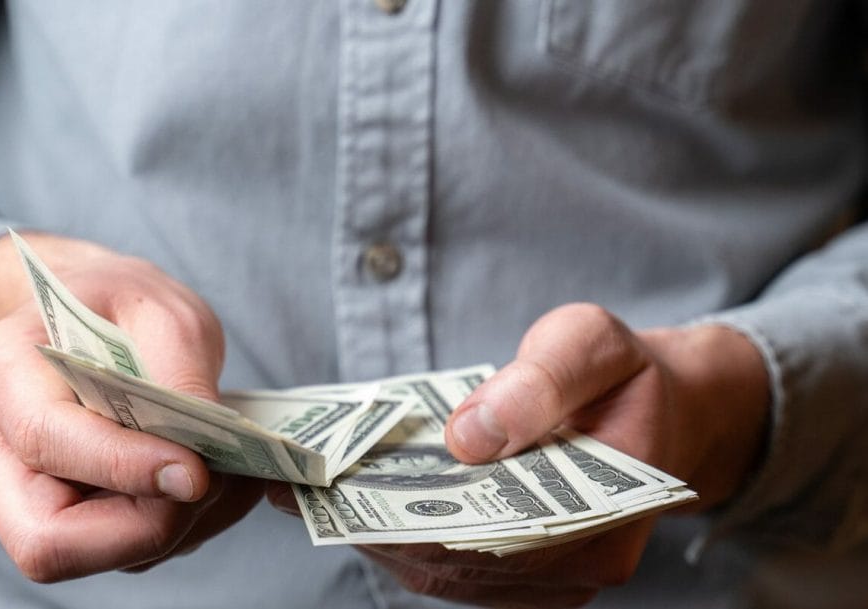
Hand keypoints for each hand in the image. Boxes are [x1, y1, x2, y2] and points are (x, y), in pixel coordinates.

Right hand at [0, 233, 262, 581]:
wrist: (97, 313)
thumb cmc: (120, 304)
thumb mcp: (161, 308)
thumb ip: (179, 371)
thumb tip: (202, 449)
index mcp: (2, 373)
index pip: (46, 442)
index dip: (123, 467)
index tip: (195, 469)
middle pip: (47, 539)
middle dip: (144, 527)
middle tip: (212, 481)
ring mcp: (25, 494)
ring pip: (94, 556)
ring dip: (177, 528)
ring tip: (232, 473)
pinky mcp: (71, 519)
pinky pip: (126, 553)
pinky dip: (185, 528)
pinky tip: (222, 482)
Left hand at [271, 303, 769, 607]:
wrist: (662, 408)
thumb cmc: (624, 374)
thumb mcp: (593, 345)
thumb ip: (542, 382)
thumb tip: (469, 438)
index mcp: (605, 516)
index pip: (495, 534)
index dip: (414, 516)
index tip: (345, 486)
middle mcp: (577, 564)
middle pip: (460, 562)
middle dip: (377, 527)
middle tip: (305, 488)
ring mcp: (550, 577)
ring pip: (448, 572)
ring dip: (377, 535)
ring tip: (312, 494)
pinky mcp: (528, 571)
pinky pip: (455, 566)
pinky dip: (402, 536)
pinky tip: (357, 501)